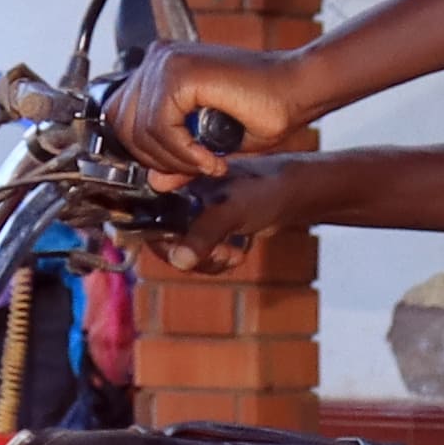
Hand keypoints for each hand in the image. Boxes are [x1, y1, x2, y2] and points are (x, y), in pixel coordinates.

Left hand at [107, 43, 315, 181]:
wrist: (297, 88)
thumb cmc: (262, 108)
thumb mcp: (208, 142)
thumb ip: (175, 156)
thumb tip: (152, 181)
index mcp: (161, 67)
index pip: (120, 116)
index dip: (143, 151)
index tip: (179, 166)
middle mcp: (159, 58)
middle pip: (121, 123)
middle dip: (155, 158)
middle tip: (193, 168)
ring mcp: (167, 61)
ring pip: (139, 129)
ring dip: (173, 159)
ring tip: (206, 164)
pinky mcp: (180, 71)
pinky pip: (160, 126)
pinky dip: (184, 152)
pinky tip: (210, 157)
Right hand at [139, 158, 323, 276]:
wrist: (294, 194)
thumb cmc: (263, 190)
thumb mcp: (231, 212)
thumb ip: (204, 235)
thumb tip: (179, 261)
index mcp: (175, 183)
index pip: (149, 218)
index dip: (163, 242)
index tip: (186, 253)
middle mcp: (179, 197)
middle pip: (165, 240)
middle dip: (191, 255)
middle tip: (218, 256)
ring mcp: (194, 214)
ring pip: (184, 250)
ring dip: (206, 261)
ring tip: (230, 256)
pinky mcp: (209, 227)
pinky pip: (201, 253)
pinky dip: (216, 261)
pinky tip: (236, 254)